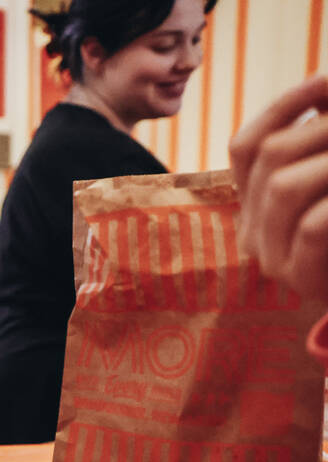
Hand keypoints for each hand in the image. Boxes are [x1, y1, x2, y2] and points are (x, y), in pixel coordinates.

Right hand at [229, 75, 327, 300]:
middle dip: (321, 127)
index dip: (282, 107)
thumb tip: (325, 84)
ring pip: (283, 188)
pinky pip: (312, 226)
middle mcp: (251, 231)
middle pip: (268, 159)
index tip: (325, 79)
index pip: (244, 148)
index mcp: (253, 206)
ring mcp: (271, 258)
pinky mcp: (299, 279)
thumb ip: (321, 141)